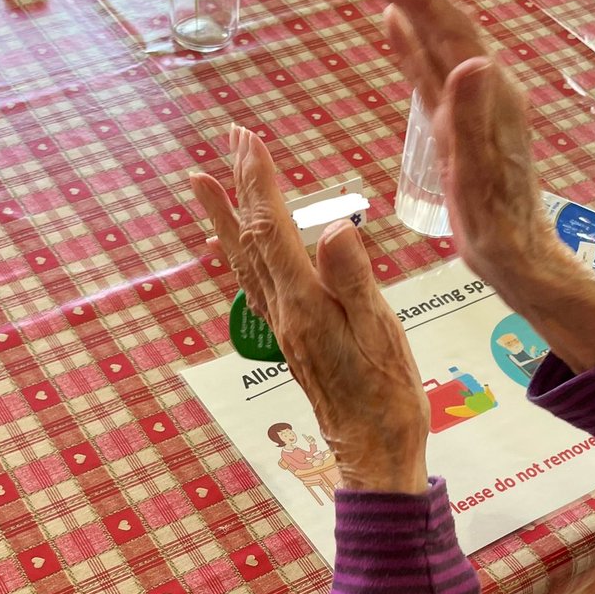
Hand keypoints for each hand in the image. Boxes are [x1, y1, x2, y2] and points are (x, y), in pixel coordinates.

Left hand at [190, 127, 429, 495]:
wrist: (374, 454)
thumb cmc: (387, 398)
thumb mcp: (382, 335)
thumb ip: (355, 281)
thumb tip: (334, 227)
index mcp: (305, 304)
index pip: (272, 230)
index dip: (258, 182)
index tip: (247, 139)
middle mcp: (283, 312)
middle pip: (250, 239)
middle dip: (239, 186)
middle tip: (229, 139)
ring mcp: (283, 328)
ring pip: (245, 261)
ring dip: (227, 217)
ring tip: (206, 183)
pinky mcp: (292, 339)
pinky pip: (255, 284)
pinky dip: (241, 253)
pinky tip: (239, 248)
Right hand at [366, 0, 594, 372]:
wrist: (517, 257)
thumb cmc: (498, 226)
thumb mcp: (482, 177)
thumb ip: (473, 119)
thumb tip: (470, 61)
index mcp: (489, 99)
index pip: (453, 33)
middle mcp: (483, 94)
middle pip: (445, 28)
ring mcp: (470, 109)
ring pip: (437, 46)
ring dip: (410, 10)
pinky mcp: (457, 127)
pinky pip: (429, 75)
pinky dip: (410, 48)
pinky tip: (394, 33)